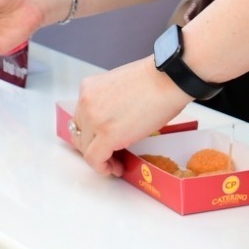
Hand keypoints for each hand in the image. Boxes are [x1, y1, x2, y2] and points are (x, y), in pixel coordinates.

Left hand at [68, 58, 192, 176]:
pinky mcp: (107, 135)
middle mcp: (85, 102)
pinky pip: (94, 159)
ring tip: (114, 163)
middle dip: (92, 146)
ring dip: (99, 158)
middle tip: (108, 154)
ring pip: (85, 148)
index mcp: (88, 88)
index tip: (101, 141)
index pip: (80, 118)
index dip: (90, 133)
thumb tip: (113, 121)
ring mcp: (93, 119)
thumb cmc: (155, 80)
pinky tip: (115, 169)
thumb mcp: (120, 87)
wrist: (168, 79)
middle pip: (80, 134)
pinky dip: (103, 168)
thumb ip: (108, 102)